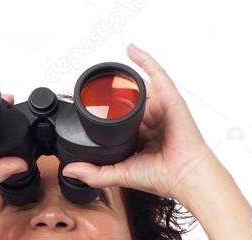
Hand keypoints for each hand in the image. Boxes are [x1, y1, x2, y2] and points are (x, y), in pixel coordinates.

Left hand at [61, 43, 214, 201]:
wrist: (182, 174)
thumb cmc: (161, 177)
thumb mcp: (119, 175)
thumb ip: (94, 174)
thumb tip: (68, 171)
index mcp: (140, 137)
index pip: (119, 121)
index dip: (105, 114)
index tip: (88, 109)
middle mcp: (150, 120)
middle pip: (128, 101)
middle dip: (112, 95)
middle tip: (93, 90)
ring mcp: (160, 107)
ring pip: (139, 87)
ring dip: (124, 78)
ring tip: (105, 72)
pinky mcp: (169, 97)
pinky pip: (156, 73)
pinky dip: (144, 59)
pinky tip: (130, 50)